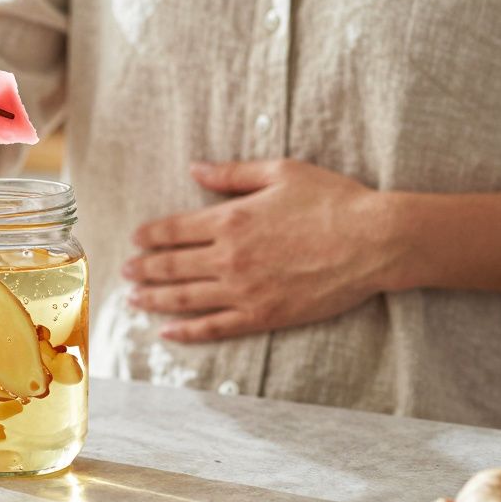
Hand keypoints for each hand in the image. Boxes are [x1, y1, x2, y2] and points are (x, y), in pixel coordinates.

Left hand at [123, 159, 402, 342]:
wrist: (375, 242)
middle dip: (144, 269)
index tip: (134, 239)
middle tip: (125, 272)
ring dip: (155, 300)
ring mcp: (244, 290)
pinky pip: (214, 327)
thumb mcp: (280, 172)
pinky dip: (187, 332)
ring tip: (133, 301)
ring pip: (185, 299)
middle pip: (172, 266)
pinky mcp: (263, 315)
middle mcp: (229, 257)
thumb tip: (195, 168)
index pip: (175, 230)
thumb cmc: (332, 200)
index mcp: (230, 219)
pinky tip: (168, 333)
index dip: (150, 235)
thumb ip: (232, 174)